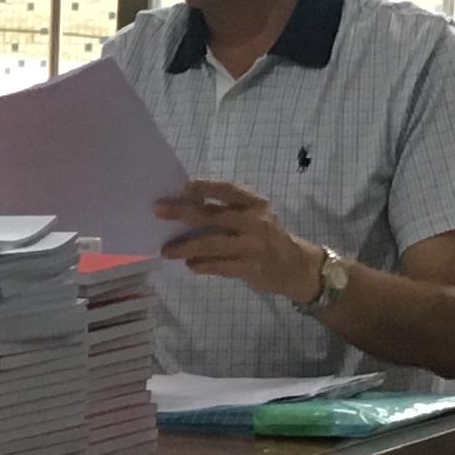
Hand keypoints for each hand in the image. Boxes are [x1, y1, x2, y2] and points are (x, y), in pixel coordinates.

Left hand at [155, 180, 324, 301]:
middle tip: (158, 211)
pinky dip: (201, 265)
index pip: (227, 190)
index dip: (205, 187)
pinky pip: (218, 266)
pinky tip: (189, 265)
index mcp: (255, 204)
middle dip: (182, 212)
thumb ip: (228, 211)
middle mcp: (254, 222)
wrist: (296, 266)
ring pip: (211, 244)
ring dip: (185, 247)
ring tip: (166, 250)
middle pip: (212, 216)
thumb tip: (187, 207)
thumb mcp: (256, 216)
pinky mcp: (249, 268)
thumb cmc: (266, 237)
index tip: (184, 186)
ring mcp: (252, 246)